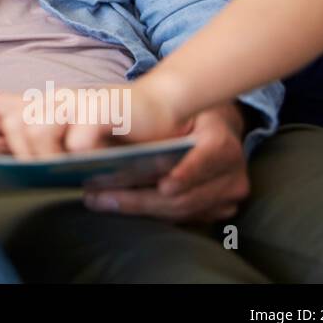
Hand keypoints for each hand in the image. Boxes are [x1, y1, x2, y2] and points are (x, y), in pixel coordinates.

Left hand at [0, 82, 186, 157]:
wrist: (159, 109)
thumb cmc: (113, 130)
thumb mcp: (71, 137)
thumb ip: (44, 144)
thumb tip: (14, 163)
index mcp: (44, 106)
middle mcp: (55, 100)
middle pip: (16, 126)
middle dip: (24, 154)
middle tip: (44, 169)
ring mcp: (78, 103)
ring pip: (39, 130)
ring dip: (47, 156)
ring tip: (66, 166)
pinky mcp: (104, 110)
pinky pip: (77, 135)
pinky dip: (77, 151)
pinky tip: (87, 157)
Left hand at [82, 104, 249, 223]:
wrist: (212, 124)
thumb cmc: (184, 112)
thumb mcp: (172, 106)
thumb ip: (142, 118)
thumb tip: (90, 136)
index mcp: (221, 139)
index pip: (207, 157)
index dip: (187, 173)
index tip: (164, 186)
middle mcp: (232, 171)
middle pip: (187, 195)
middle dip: (141, 198)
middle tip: (102, 196)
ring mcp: (230, 192)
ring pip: (183, 211)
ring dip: (140, 208)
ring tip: (102, 201)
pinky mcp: (222, 207)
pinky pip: (185, 217)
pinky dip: (154, 212)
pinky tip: (123, 206)